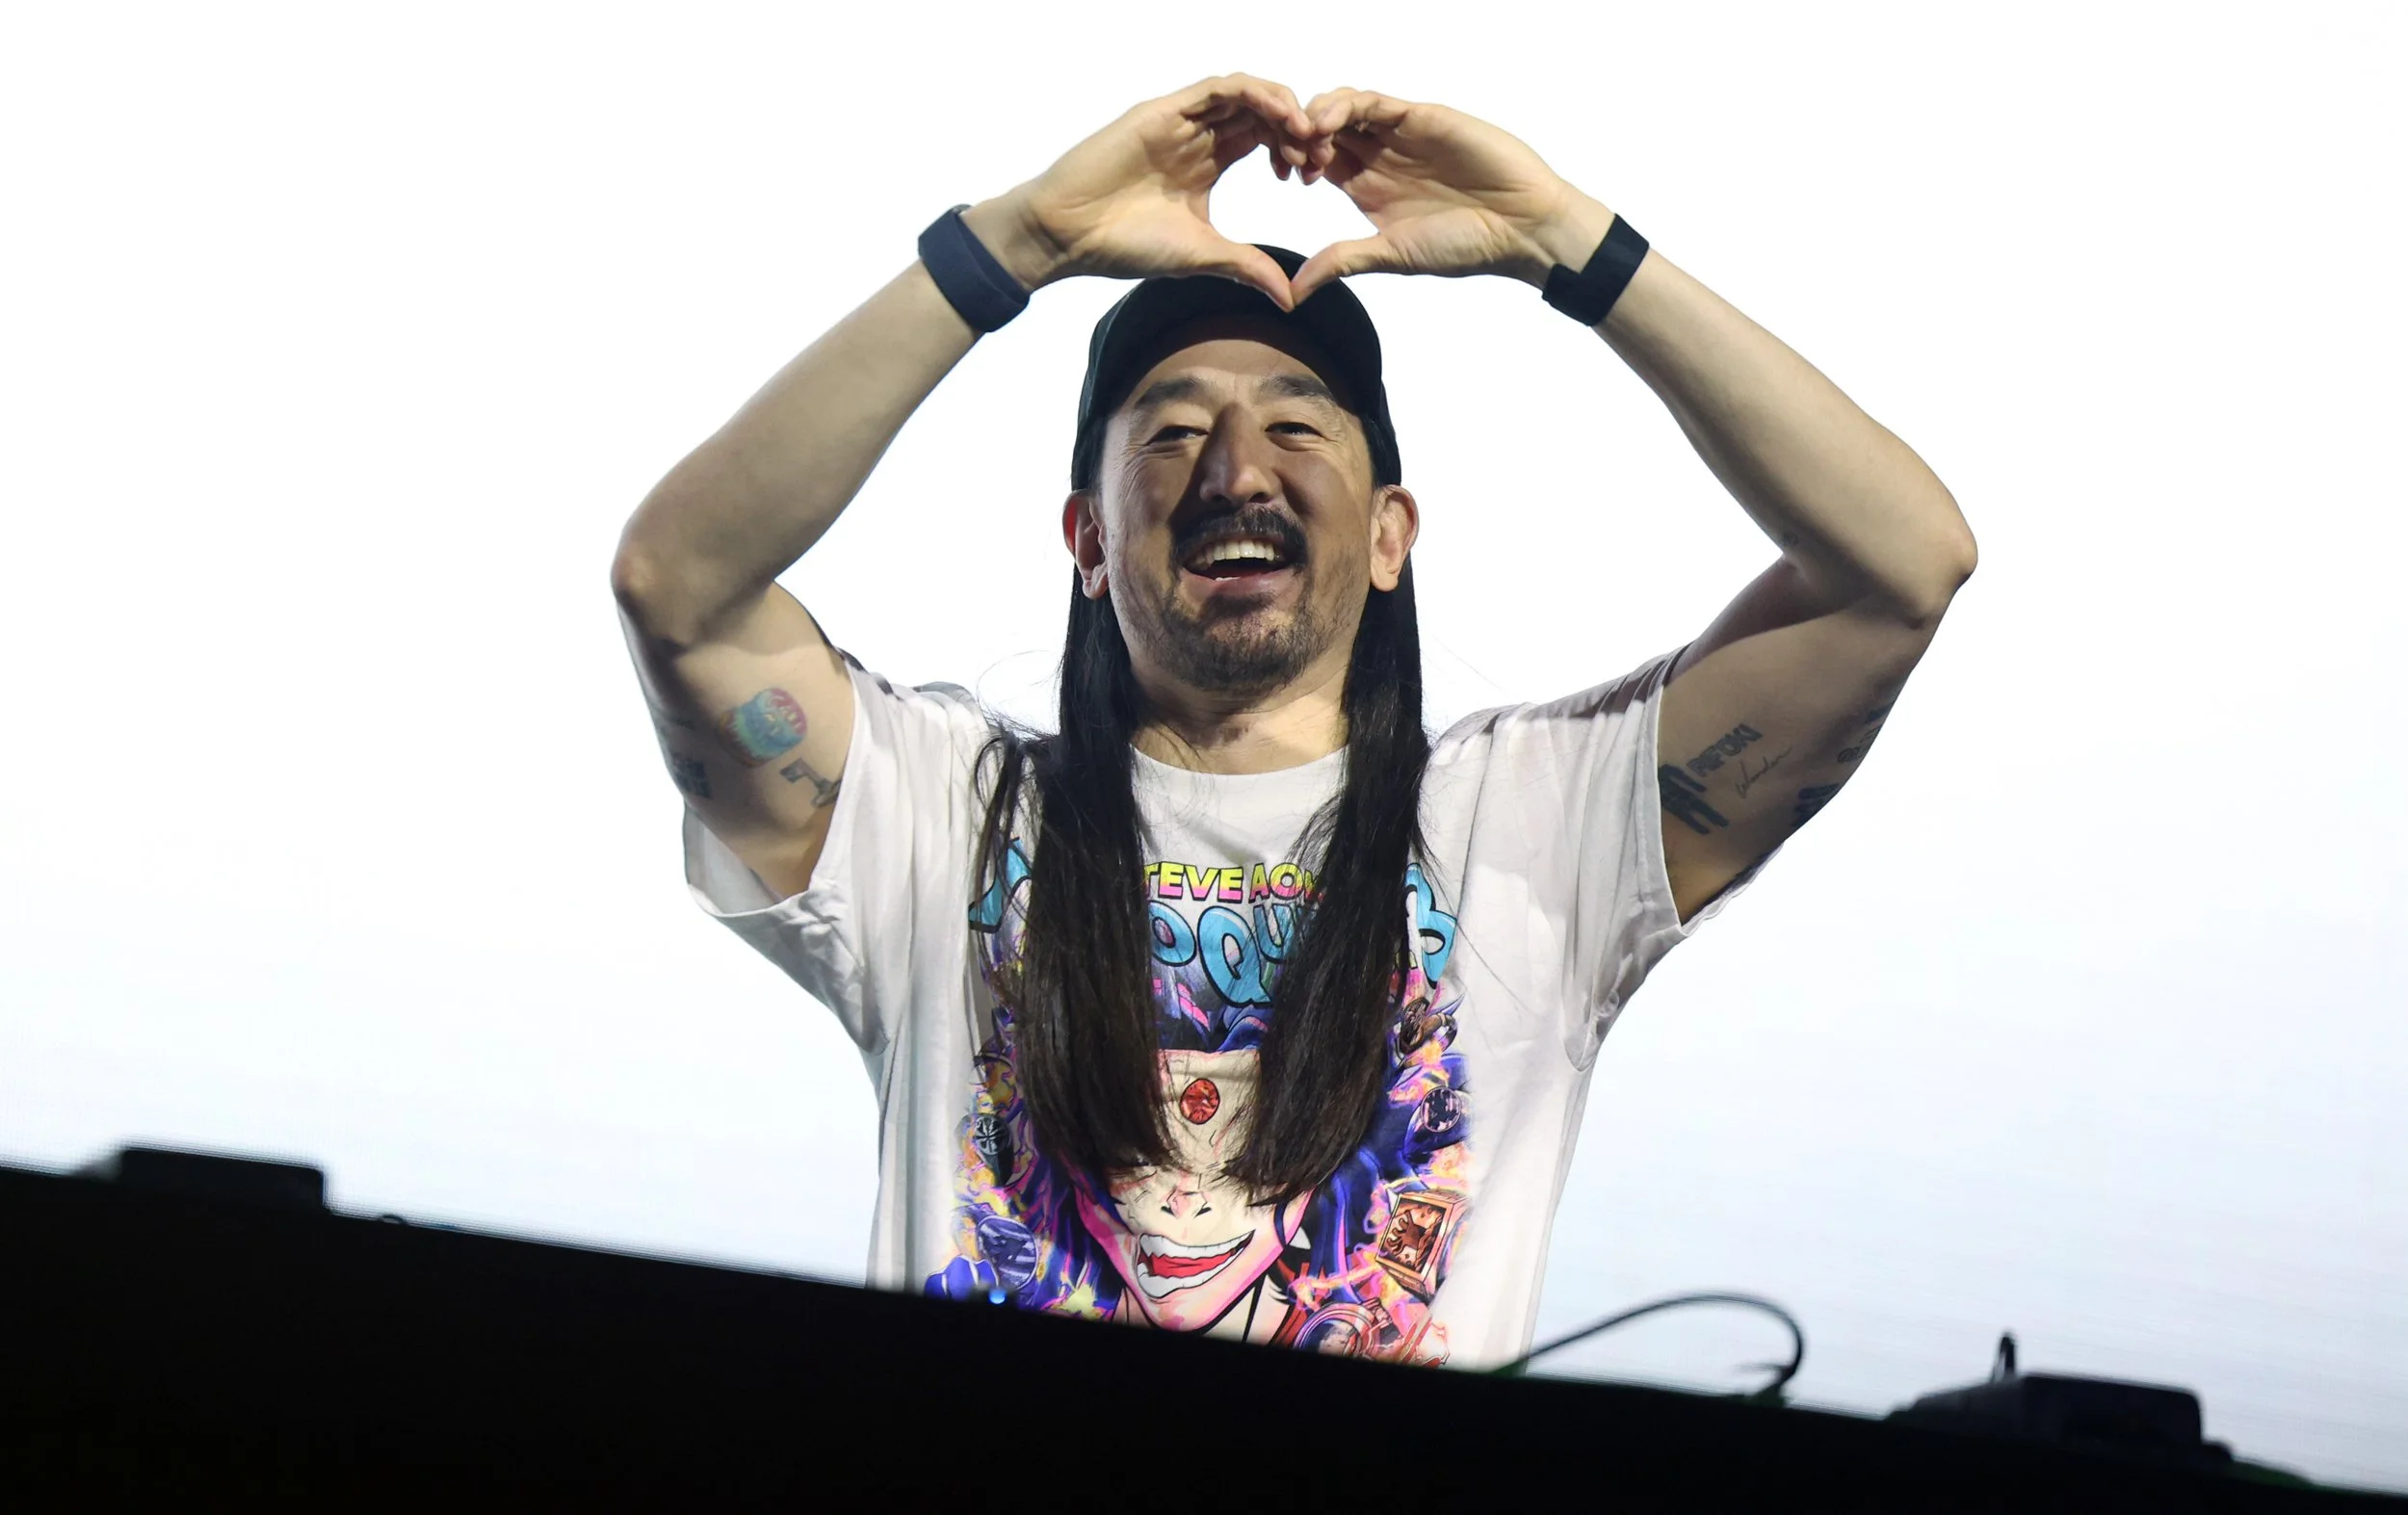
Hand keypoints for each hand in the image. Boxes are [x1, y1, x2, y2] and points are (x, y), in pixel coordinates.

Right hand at [962, 75, 1314, 308]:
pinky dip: (1254, 94)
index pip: (1266, 140)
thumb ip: (1246, 266)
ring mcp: (1182, 120)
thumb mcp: (1201, 256)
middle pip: (1262, 113)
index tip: (1316, 178)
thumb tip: (1290, 299)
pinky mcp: (1165, 111)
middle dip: (1298, 129)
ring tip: (1307, 134)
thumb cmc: (1126, 245)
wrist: (1071, 235)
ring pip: (1246, 93)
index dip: (1297, 151)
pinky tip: (1278, 115)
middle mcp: (1199, 135)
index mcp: (1210, 162)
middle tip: (1320, 156)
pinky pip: (1219, 88)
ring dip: (1282, 107)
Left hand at [1287, 90, 1615, 304]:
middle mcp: (1380, 157)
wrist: (1521, 227)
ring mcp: (1401, 134)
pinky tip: (1328, 124)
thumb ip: (1342, 261)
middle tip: (1289, 151)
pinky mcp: (1421, 117)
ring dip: (1318, 116)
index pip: (1317, 160)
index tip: (1284, 176)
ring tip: (1304, 135)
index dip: (1295, 160)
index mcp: (1367, 187)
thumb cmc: (1464, 246)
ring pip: (1345, 107)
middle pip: (1325, 129)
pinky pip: (1375, 101)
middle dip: (1299, 133)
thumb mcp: (1391, 255)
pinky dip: (1346, 106)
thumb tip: (1293, 292)